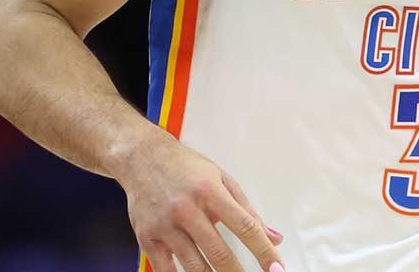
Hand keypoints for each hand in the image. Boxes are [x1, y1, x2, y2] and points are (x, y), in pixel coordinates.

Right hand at [119, 132, 285, 271]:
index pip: (245, 226)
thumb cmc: (185, 167)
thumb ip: (248, 210)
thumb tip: (273, 237)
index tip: (276, 268)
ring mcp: (165, 225)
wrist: (141, 157)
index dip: (264, 251)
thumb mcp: (222, 179)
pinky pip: (165, 270)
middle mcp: (186, 208)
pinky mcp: (147, 237)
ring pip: (194, 266)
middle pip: (219, 252)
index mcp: (210, 191)